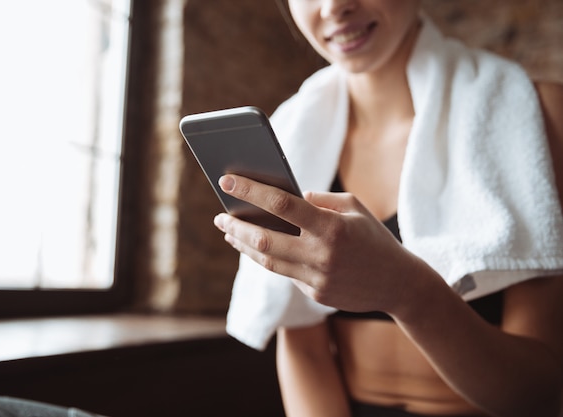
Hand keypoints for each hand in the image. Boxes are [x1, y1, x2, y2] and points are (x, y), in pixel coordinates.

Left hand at [213, 174, 421, 313]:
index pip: (281, 205)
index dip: (251, 191)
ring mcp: (317, 279)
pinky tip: (258, 248)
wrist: (399, 284)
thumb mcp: (354, 207)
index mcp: (331, 227)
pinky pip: (286, 273)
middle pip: (265, 240)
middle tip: (220, 216)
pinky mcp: (316, 295)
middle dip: (236, 226)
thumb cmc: (374, 238)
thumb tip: (286, 197)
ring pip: (268, 261)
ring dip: (244, 246)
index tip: (227, 180)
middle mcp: (321, 255)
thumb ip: (320, 200)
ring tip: (230, 232)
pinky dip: (270, 259)